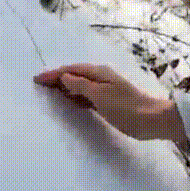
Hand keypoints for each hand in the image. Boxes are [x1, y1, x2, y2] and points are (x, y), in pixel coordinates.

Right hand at [33, 63, 165, 139]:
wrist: (152, 120)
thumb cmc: (126, 107)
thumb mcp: (100, 95)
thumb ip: (81, 85)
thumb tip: (65, 76)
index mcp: (98, 73)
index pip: (70, 70)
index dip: (53, 74)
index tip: (37, 79)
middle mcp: (100, 78)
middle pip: (74, 75)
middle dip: (57, 78)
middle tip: (40, 85)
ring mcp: (105, 89)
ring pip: (80, 85)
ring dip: (65, 87)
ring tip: (50, 92)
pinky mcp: (108, 101)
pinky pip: (86, 95)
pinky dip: (75, 96)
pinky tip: (70, 101)